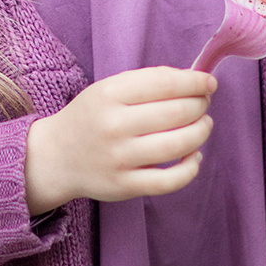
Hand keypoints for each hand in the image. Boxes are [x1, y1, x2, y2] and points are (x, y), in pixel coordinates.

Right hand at [24, 66, 216, 213]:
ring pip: (178, 145)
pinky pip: (170, 181)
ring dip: (201, 132)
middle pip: (176, 112)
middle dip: (200, 105)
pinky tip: (193, 157)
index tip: (209, 82)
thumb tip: (195, 79)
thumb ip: (149, 82)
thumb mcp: (110, 89)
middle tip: (204, 104)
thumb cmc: (92, 117)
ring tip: (203, 125)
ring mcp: (119, 158)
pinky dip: (191, 168)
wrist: (56, 156)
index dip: (195, 82)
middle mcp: (114, 125)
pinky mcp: (124, 186)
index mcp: (110, 94)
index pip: (165, 83)